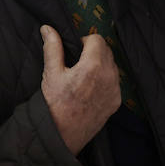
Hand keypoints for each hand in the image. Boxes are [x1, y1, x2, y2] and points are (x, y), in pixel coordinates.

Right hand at [40, 25, 119, 154]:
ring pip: (112, 65)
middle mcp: (109, 77)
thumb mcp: (51, 73)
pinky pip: (115, 81)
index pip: (97, 39)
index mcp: (93, 66)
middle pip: (107, 50)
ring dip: (101, 64)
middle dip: (94, 51)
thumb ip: (53, 48)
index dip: (85, 41)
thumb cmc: (54, 105)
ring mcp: (115, 90)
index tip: (76, 50)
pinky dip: (105, 79)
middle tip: (78, 62)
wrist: (61, 136)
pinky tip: (90, 88)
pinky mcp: (116, 102)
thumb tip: (48, 28)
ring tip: (83, 76)